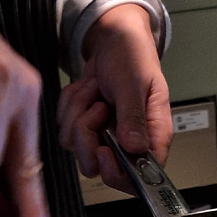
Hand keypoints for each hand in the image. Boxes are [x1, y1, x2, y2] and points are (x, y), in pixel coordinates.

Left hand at [57, 4, 172, 193]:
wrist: (114, 39)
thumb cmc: (132, 56)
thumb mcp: (134, 82)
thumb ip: (133, 116)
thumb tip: (135, 148)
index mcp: (152, 135)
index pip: (140, 177)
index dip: (117, 173)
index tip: (103, 150)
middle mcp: (129, 142)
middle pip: (97, 167)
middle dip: (87, 135)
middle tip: (99, 106)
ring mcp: (105, 137)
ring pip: (75, 146)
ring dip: (77, 112)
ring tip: (95, 90)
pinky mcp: (85, 128)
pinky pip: (64, 129)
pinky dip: (70, 105)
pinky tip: (86, 90)